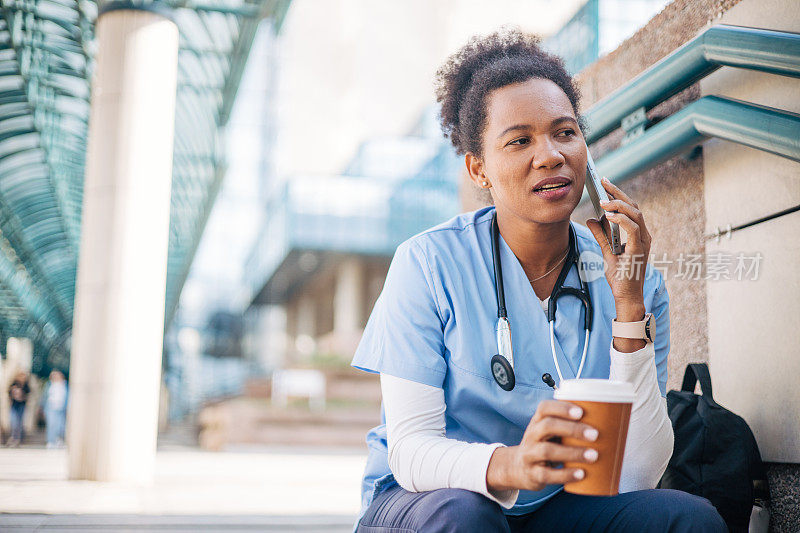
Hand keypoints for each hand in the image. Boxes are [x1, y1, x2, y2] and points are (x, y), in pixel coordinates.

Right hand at [486, 400, 598, 491]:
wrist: (519, 467)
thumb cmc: (544, 445)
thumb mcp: (550, 432)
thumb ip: (569, 425)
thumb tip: (607, 421)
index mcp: (537, 421)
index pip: (544, 408)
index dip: (562, 408)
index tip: (581, 412)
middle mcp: (531, 435)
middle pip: (547, 426)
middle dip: (572, 429)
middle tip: (595, 434)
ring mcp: (530, 455)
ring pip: (547, 450)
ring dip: (572, 452)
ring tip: (593, 455)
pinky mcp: (533, 474)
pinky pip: (547, 474)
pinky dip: (565, 474)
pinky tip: (581, 474)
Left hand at [585, 177, 651, 308]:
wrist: (626, 296)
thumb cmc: (620, 277)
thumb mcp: (606, 252)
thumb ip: (601, 235)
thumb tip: (592, 219)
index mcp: (637, 234)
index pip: (630, 208)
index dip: (618, 194)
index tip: (604, 183)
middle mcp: (643, 235)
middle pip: (633, 206)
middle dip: (618, 192)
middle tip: (602, 182)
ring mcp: (643, 242)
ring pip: (635, 214)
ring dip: (618, 204)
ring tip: (602, 200)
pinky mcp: (638, 250)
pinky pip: (633, 228)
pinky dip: (621, 219)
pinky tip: (608, 214)